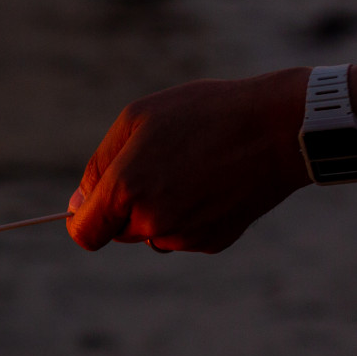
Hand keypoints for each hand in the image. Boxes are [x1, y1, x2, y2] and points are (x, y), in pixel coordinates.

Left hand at [67, 68, 312, 252]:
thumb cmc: (204, 113)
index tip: (92, 206)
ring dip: (160, 211)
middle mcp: (152, 221)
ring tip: (191, 169)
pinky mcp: (213, 242)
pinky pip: (185, 236)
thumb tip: (79, 205)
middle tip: (158, 166)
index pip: (85, 233)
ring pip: (153, 234)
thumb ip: (100, 165)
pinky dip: (191, 216)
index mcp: (127, 189)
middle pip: (119, 231)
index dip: (84, 220)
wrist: (277, 128)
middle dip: (127, 207)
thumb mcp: (138, 118)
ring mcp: (185, 236)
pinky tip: (213, 184)